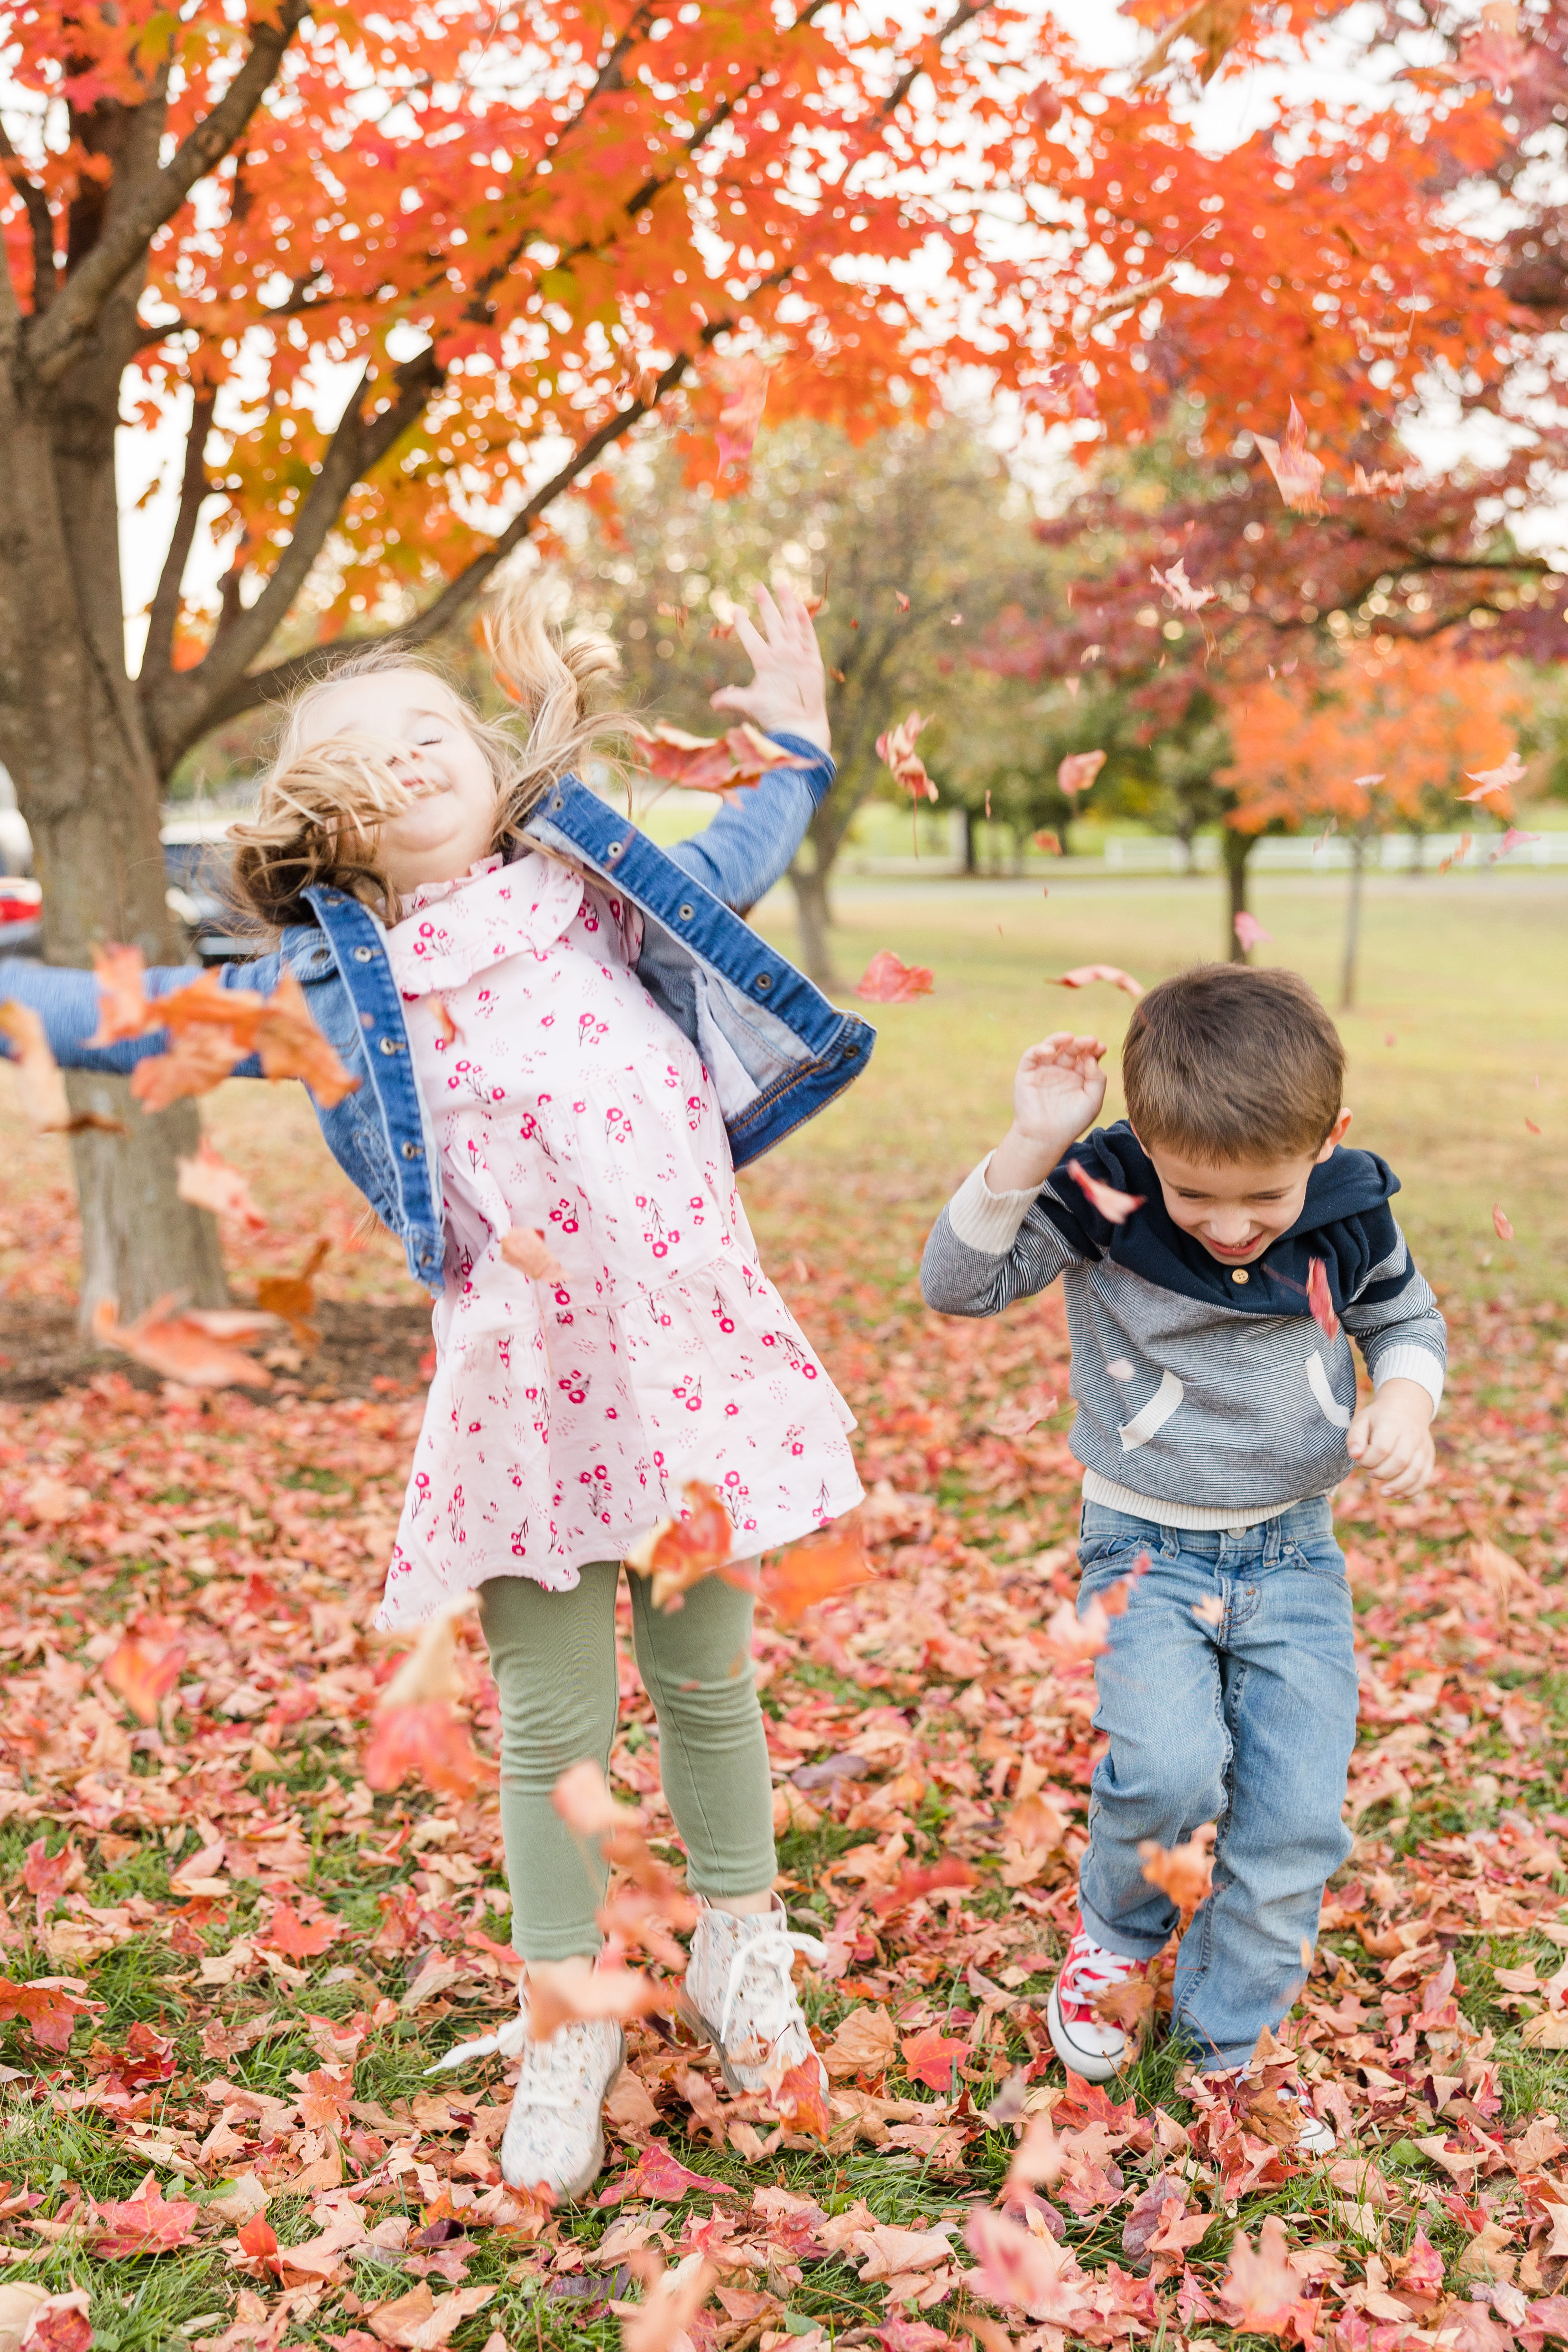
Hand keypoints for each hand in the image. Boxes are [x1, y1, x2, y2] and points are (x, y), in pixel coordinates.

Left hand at [709, 584, 829, 752]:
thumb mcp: (750, 704)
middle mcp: (780, 655)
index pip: (751, 638)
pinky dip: (804, 623)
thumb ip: (732, 699)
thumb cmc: (774, 715)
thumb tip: (713, 703)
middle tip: (758, 586)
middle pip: (772, 624)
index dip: (743, 625)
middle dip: (766, 605)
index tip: (734, 609)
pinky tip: (800, 607)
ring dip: (786, 605)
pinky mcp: (811, 661)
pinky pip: (808, 637)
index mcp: (764, 663)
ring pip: (791, 624)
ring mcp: (796, 656)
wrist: (798, 725)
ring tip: (781, 585)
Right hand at [986, 1032, 1107, 1193]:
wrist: (1045, 1137)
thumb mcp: (1093, 1101)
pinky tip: (1050, 1050)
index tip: (1101, 1048)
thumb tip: (1091, 1057)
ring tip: (1070, 1037)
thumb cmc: (1072, 1122)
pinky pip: (1031, 1055)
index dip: (1094, 1049)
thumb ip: (1097, 1079)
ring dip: (1060, 1040)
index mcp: (1078, 1076)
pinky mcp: (1026, 1072)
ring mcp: (1044, 1070)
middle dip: (1081, 1043)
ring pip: (1051, 1047)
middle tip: (1091, 1041)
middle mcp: (1061, 1070)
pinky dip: (1039, 1049)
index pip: (1087, 1056)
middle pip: (1071, 1049)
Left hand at [1347, 1378, 1435, 1497]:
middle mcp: (1411, 1435)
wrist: (1406, 1408)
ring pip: (1415, 1471)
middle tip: (1370, 1472)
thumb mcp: (1362, 1420)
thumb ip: (1355, 1438)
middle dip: (1381, 1473)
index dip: (1369, 1460)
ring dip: (1398, 1486)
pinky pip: (1424, 1477)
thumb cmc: (1379, 1418)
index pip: (1382, 1448)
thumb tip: (1355, 1455)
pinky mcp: (1429, 1456)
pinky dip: (1412, 1490)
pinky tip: (1397, 1495)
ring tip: (1383, 1492)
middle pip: (1400, 1461)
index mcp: (1392, 1423)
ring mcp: (1423, 1446)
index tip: (1360, 1460)